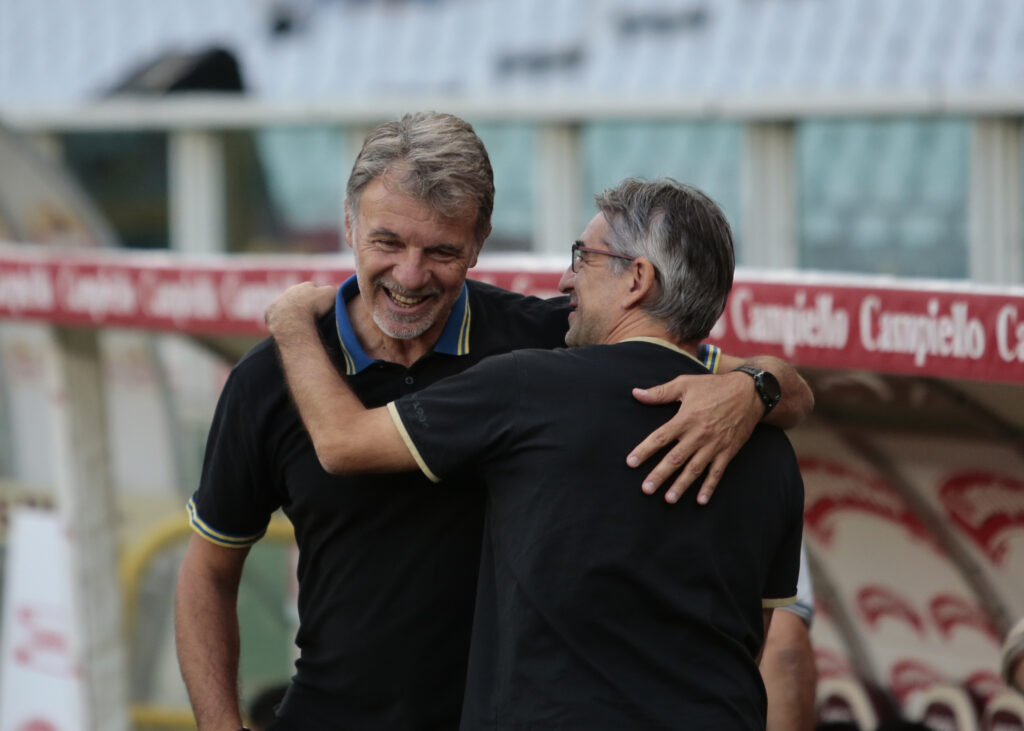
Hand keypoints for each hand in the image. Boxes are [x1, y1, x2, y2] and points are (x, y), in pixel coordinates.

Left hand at [265, 282, 336, 333]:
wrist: (293, 318)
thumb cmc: (314, 307)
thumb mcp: (331, 295)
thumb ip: (335, 291)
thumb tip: (337, 294)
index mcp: (306, 286)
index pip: (314, 288)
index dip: (318, 297)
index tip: (321, 306)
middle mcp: (291, 290)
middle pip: (298, 295)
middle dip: (303, 302)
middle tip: (310, 314)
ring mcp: (279, 301)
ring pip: (286, 305)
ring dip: (291, 312)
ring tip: (299, 323)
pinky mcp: (270, 312)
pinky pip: (275, 315)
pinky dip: (281, 321)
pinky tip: (288, 328)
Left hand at [626, 371, 760, 504]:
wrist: (750, 392)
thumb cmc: (714, 386)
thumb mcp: (685, 384)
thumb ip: (660, 392)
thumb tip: (636, 393)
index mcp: (686, 418)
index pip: (661, 437)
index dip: (645, 450)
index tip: (631, 462)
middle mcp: (699, 434)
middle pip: (675, 458)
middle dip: (660, 475)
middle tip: (646, 489)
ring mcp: (714, 445)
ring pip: (695, 469)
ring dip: (681, 485)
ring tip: (668, 499)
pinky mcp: (728, 451)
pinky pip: (717, 472)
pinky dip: (709, 487)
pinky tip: (701, 501)